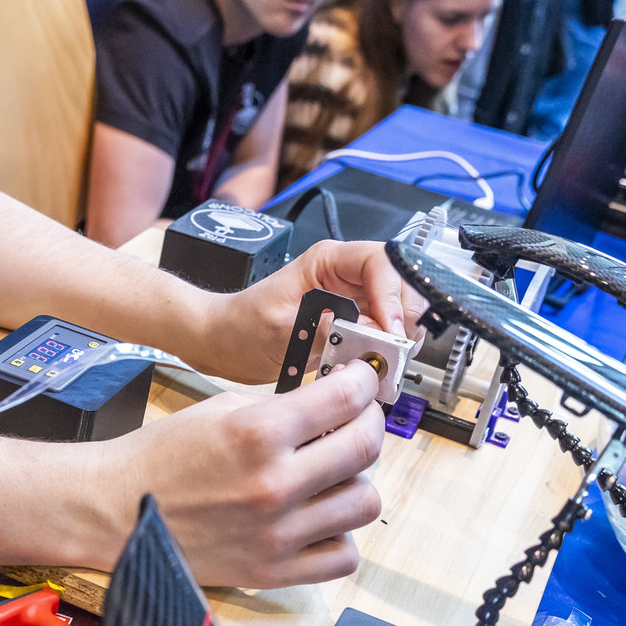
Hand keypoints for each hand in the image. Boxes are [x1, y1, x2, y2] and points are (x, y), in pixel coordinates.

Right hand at [99, 361, 384, 587]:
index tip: (361, 382)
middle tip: (358, 420)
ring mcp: (277, 533)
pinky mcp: (272, 571)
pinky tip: (320, 519)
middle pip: (365, 448)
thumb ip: (281, 407)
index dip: (363, 383)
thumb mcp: (219, 410)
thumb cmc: (159, 459)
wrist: (114, 511)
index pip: (346, 398)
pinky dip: (340, 535)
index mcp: (257, 433)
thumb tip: (332, 402)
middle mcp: (273, 484)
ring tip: (334, 474)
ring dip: (357, 481)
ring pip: (365, 503)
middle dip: (369, 423)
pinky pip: (342, 557)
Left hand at [197, 240, 425, 385]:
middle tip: (394, 350)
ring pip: (397, 309)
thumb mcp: (281, 330)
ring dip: (398, 335)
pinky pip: (383, 332)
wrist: (223, 345)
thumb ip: (328, 329)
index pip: (381, 262)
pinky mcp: (351, 323)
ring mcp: (351, 298)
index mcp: (327, 260)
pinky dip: (386, 349)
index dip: (393, 295)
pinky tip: (375, 365)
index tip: (391, 329)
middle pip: (399, 284)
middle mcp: (344, 275)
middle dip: (403, 317)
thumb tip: (370, 335)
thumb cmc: (240, 328)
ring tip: (385, 360)